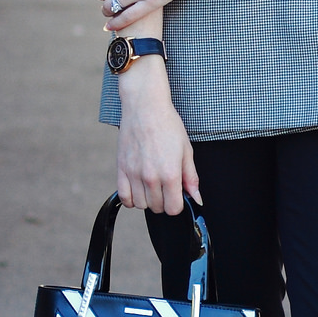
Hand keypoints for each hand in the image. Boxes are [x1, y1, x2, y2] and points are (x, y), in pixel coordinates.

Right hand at [116, 63, 200, 214]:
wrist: (145, 108)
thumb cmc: (168, 125)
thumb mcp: (186, 151)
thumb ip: (191, 177)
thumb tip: (196, 198)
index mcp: (170, 174)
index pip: (174, 208)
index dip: (178, 205)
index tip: (178, 195)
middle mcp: (151, 177)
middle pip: (157, 208)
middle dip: (164, 202)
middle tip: (167, 188)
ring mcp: (134, 174)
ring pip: (141, 205)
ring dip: (148, 200)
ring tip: (153, 186)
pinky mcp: (121, 169)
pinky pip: (124, 197)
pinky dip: (131, 199)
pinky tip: (138, 189)